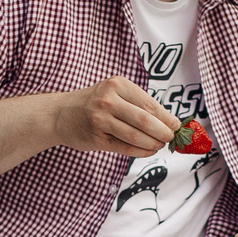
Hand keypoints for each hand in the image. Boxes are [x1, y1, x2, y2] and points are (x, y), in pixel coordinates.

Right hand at [56, 77, 179, 158]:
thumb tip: (170, 121)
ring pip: (136, 136)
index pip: (150, 104)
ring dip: (154, 144)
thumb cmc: (95, 103)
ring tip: (160, 145)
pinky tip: (149, 151)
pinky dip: (141, 151)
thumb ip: (139, 104)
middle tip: (170, 138)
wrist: (61, 113)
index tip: (177, 126)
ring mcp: (100, 120)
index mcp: (118, 85)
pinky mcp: (96, 138)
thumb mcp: (115, 93)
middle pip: (146, 121)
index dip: (167, 117)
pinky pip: (125, 147)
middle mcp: (108, 100)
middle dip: (163, 132)